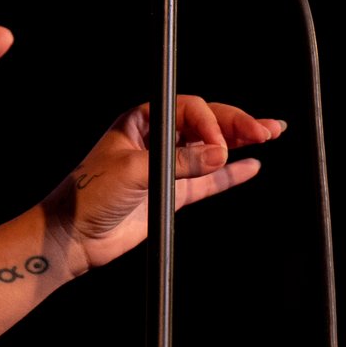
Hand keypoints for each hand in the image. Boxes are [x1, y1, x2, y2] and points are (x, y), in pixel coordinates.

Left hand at [41, 96, 284, 276]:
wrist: (74, 237)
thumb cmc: (88, 195)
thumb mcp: (133, 171)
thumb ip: (179, 162)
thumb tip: (220, 154)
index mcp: (141, 121)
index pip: (188, 109)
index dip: (211, 122)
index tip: (221, 145)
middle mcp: (157, 140)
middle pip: (206, 124)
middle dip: (236, 124)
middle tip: (267, 130)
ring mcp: (168, 167)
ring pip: (212, 149)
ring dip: (240, 142)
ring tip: (271, 133)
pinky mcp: (173, 193)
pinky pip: (210, 180)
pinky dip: (232, 173)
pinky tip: (253, 164)